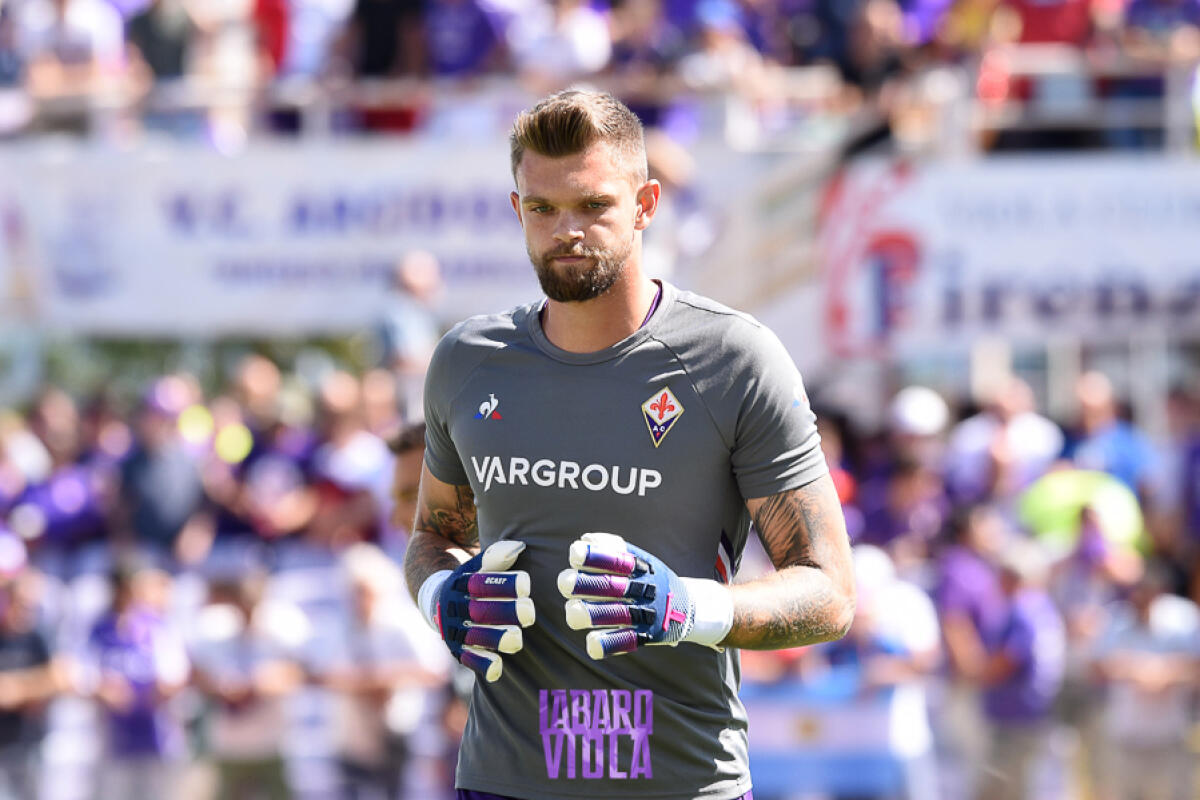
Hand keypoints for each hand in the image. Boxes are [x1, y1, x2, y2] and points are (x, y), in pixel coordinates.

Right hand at [419, 540, 533, 682]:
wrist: (439, 601)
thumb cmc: (473, 582)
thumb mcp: (478, 566)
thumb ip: (496, 557)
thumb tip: (519, 547)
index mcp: (459, 584)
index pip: (480, 583)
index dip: (503, 583)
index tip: (526, 584)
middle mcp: (453, 608)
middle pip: (479, 611)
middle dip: (506, 612)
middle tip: (529, 612)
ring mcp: (454, 630)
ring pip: (475, 636)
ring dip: (497, 638)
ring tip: (516, 637)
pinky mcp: (457, 650)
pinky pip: (469, 658)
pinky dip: (482, 663)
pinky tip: (497, 667)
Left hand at [557, 532, 731, 659]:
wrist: (688, 608)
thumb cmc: (651, 579)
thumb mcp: (641, 559)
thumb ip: (613, 547)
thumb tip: (586, 538)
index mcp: (640, 567)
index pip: (616, 558)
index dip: (594, 556)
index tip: (575, 553)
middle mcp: (642, 589)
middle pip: (610, 586)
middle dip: (584, 584)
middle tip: (565, 582)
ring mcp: (644, 614)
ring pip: (614, 615)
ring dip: (590, 613)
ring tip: (573, 611)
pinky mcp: (644, 637)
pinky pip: (625, 642)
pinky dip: (607, 644)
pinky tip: (592, 642)